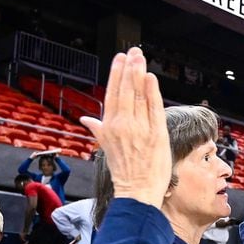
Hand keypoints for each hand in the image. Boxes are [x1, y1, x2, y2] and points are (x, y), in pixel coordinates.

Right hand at [83, 48, 170, 208]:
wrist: (137, 192)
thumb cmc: (124, 172)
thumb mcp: (107, 148)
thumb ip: (98, 130)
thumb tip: (87, 119)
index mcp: (109, 127)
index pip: (113, 94)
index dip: (116, 75)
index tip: (119, 59)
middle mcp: (123, 125)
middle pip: (125, 90)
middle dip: (128, 68)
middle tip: (132, 51)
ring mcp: (140, 128)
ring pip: (139, 95)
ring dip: (139, 73)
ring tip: (140, 57)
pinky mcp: (156, 134)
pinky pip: (154, 108)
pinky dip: (152, 92)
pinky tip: (150, 77)